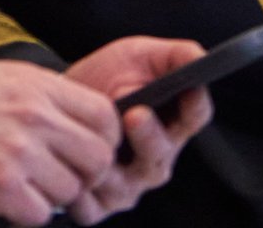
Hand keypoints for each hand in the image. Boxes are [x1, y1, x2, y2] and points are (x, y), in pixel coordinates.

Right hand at [0, 60, 125, 224]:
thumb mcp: (1, 79)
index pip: (103, 114)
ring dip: (53, 196)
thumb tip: (77, 119)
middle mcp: (34, 116)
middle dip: (86, 175)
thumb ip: (43, 95)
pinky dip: (28, 215)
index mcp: (38, 86)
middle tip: (66, 178)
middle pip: (97, 156)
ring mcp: (19, 152)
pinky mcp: (1, 186)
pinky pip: (40, 214)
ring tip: (28, 188)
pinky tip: (10, 202)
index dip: (106, 138)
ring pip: (70, 190)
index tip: (92, 150)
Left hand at [60, 36, 211, 219]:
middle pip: (161, 155)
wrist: (63, 100)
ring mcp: (130, 183)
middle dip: (149, 135)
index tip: (189, 88)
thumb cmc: (106, 78)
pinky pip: (94, 208)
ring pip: (127, 185)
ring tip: (92, 142)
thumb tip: (200, 57)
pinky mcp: (101, 204)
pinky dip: (82, 193)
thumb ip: (175, 55)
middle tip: (135, 113)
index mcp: (173, 121)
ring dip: (109, 166)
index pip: (196, 115)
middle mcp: (156, 157)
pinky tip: (71, 167)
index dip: (194, 104)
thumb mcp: (140, 55)